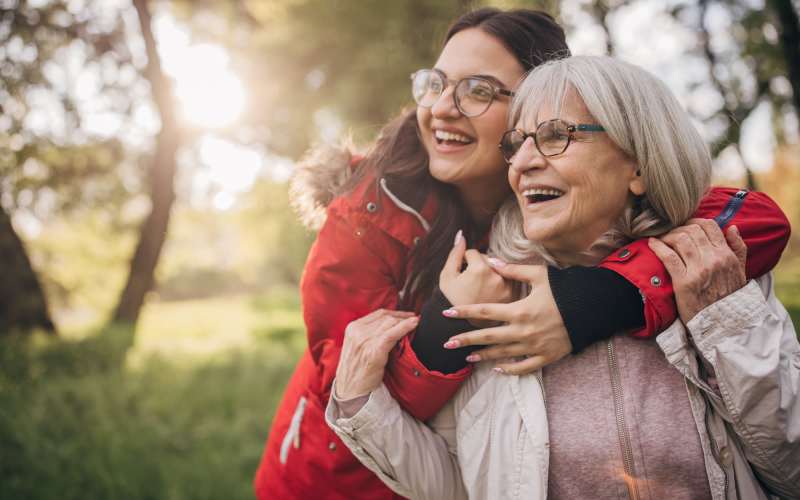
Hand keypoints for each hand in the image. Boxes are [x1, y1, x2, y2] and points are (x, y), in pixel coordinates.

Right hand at [334, 309, 418, 399]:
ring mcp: (364, 340)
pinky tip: (414, 324)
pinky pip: (392, 334)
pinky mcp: (373, 351)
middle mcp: (357, 332)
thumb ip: (368, 335)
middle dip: (403, 317)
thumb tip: (390, 327)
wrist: (350, 392)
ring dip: (406, 321)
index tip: (407, 315)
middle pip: (385, 317)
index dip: (395, 313)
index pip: (378, 314)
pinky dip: (405, 327)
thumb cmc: (356, 372)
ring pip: (390, 323)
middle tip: (415, 318)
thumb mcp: (357, 348)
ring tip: (417, 322)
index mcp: (352, 328)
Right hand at [439, 230, 514, 325]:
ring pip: (500, 268)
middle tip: (472, 282)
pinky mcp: (513, 295)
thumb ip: (455, 254)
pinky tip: (490, 292)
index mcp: (480, 269)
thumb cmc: (452, 300)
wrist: (463, 326)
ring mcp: (507, 286)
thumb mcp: (447, 277)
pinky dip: (500, 282)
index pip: (474, 253)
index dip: (465, 262)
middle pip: (489, 259)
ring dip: (491, 273)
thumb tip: (461, 234)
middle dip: (480, 266)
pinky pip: (508, 280)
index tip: (463, 274)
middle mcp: (497, 275)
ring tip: (481, 287)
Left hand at [441, 263, 570, 374]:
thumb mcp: (540, 275)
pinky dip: (509, 370)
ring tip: (466, 358)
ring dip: (483, 356)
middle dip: (465, 340)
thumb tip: (491, 261)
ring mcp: (534, 346)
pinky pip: (524, 367)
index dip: (463, 312)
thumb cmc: (566, 290)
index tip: (446, 313)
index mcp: (519, 310)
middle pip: (488, 337)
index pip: (484, 312)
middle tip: (446, 344)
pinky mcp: (546, 356)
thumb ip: (513, 270)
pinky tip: (497, 369)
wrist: (593, 310)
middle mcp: (523, 331)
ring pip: (502, 354)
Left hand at [648, 218, 746, 323]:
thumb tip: (731, 227)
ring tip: (662, 239)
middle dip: (678, 228)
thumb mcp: (741, 271)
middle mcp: (714, 259)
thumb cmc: (729, 297)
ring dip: (667, 235)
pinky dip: (658, 246)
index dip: (694, 222)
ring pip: (680, 239)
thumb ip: (738, 248)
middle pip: (692, 230)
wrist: (722, 323)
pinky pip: (668, 256)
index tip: (685, 226)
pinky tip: (652, 243)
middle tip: (670, 233)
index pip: (709, 226)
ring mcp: (698, 270)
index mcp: (727, 255)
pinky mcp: (683, 281)